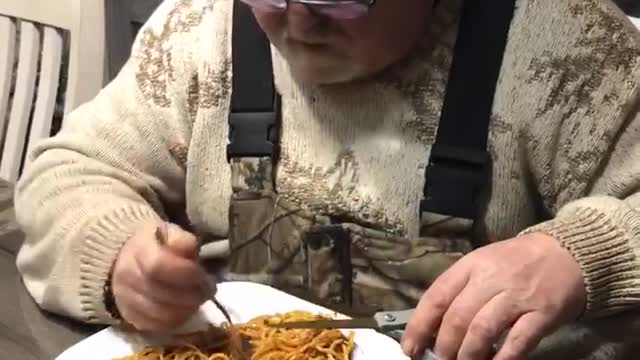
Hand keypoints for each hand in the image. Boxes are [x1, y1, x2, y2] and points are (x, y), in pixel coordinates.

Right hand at [111, 221, 209, 330]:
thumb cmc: (155, 243)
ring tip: (200, 298)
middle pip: (161, 293)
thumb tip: (191, 250)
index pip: (158, 266)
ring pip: (160, 313)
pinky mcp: (129, 316)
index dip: (185, 273)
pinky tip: (187, 308)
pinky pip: (156, 326)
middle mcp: (127, 276)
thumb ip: (182, 240)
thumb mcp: (169, 232)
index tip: (203, 274)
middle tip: (208, 289)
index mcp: (137, 250)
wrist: (124, 258)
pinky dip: (177, 320)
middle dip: (192, 294)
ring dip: (187, 309)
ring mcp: (125, 299)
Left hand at [401, 233, 585, 359]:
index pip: (437, 296)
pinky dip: (502, 359)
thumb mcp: (483, 263)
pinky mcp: (542, 313)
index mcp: (471, 265)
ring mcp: (517, 296)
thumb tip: (432, 324)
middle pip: (457, 317)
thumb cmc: (518, 261)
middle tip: (440, 359)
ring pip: (482, 330)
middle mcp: (491, 278)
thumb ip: (460, 288)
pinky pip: (518, 341)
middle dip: (443, 345)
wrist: (568, 253)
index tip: (410, 347)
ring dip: (467, 354)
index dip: (419, 325)